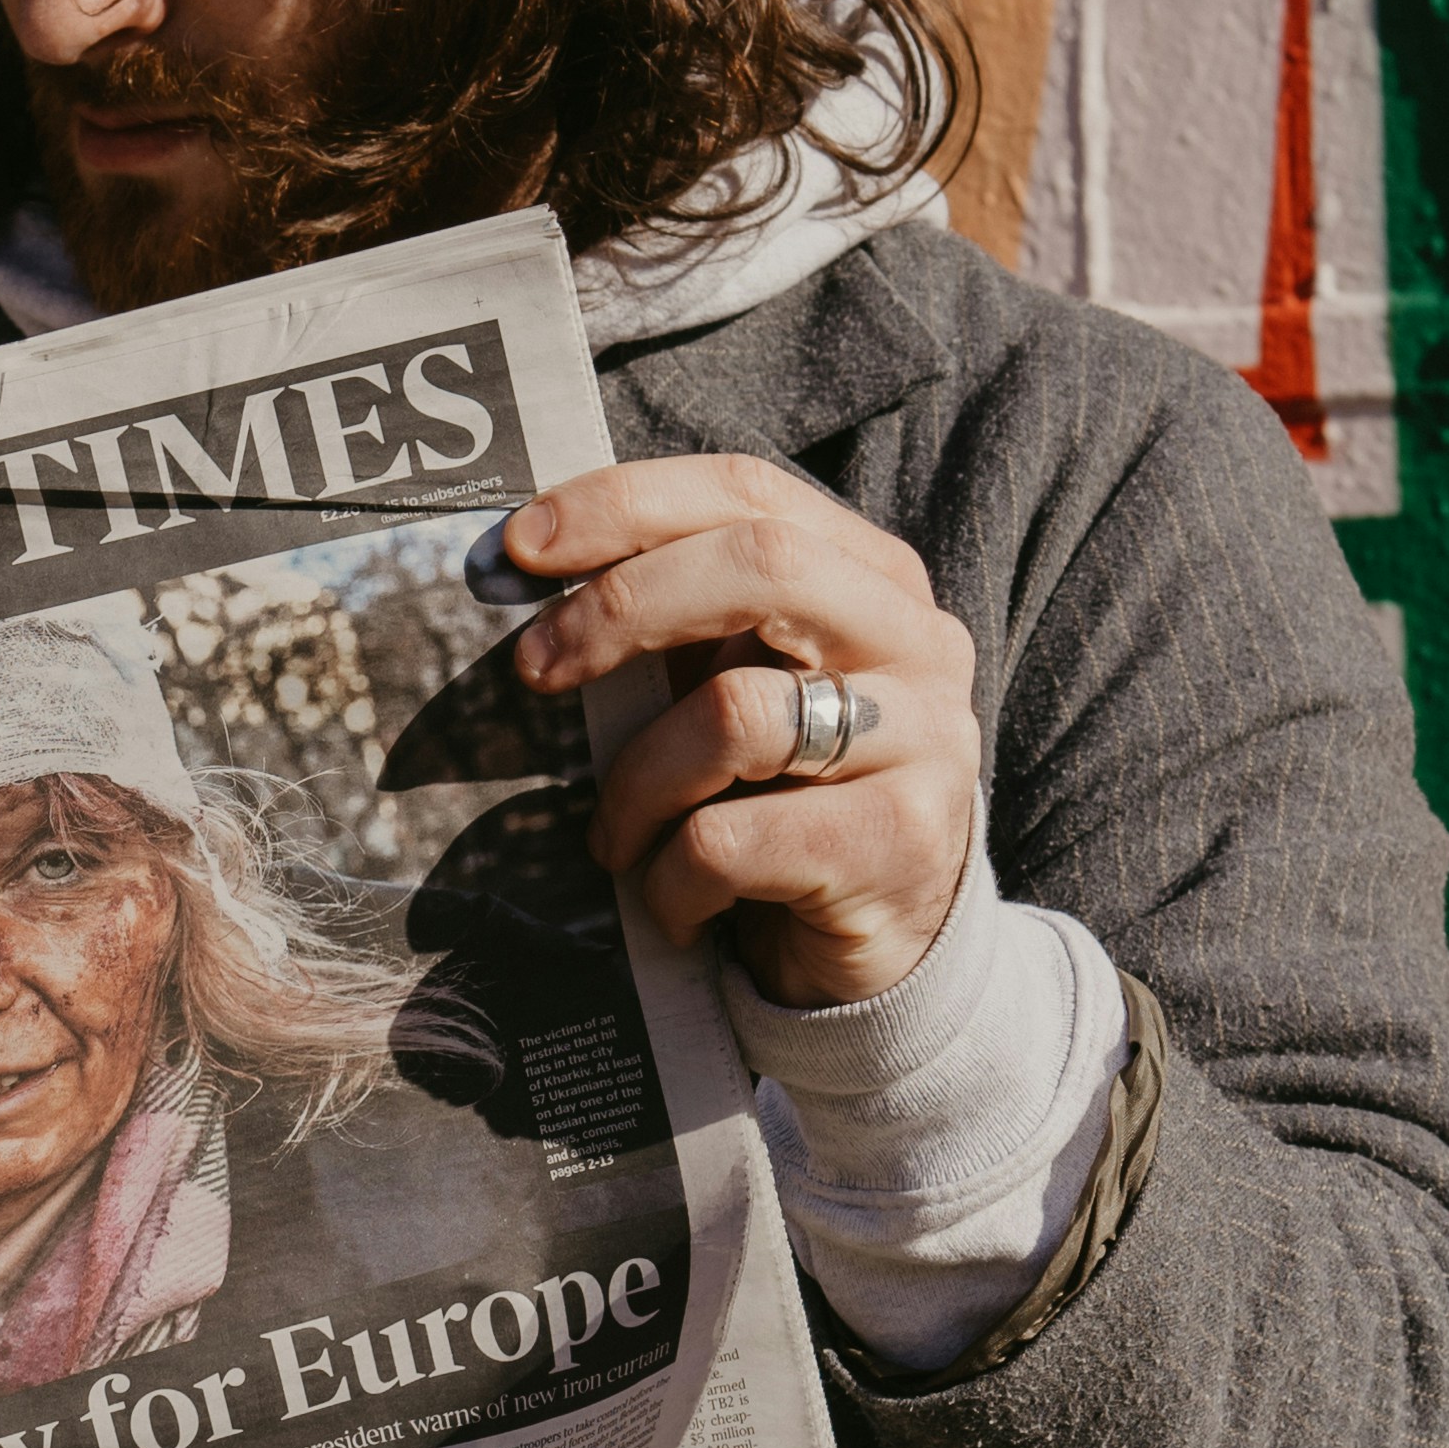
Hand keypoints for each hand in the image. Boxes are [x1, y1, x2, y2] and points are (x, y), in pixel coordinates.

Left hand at [504, 456, 979, 1009]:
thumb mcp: (734, 691)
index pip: (749, 493)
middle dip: (622, 606)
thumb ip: (671, 624)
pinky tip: (678, 903)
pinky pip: (730, 840)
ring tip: (616, 838)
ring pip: (735, 714)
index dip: (627, 504)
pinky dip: (669, 879)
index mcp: (873, 578)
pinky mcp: (901, 843)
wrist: (887, 954)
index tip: (521, 544)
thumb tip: (525, 562)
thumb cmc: (783, 803)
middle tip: (534, 667)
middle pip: (763, 564)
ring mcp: (927, 740)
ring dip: (636, 785)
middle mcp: (919, 641)